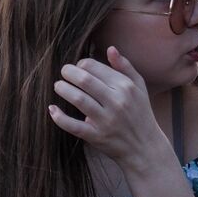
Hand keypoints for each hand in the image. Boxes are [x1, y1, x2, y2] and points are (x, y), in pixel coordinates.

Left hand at [48, 47, 165, 166]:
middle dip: (68, 72)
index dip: (80, 64)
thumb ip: (125, 67)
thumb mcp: (140, 87)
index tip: (77, 69)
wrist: (145, 148)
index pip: (94, 66)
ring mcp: (106, 120)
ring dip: (62, 89)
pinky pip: (74, 126)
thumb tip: (110, 48)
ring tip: (58, 86)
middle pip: (84, 80)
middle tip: (63, 73)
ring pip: (78, 99)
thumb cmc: (140, 113)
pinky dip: (60, 117)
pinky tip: (52, 109)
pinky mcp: (97, 136)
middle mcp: (117, 102)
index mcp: (125, 87)